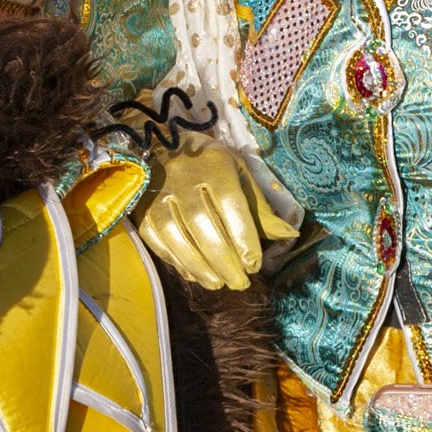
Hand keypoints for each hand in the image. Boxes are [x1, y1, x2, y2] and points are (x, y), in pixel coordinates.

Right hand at [137, 139, 295, 291]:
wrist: (163, 147)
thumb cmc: (211, 165)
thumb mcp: (240, 176)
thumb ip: (260, 208)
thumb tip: (288, 236)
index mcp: (214, 165)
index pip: (228, 202)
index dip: (242, 236)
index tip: (254, 264)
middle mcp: (183, 177)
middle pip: (201, 222)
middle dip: (223, 259)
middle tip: (240, 283)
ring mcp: (158, 194)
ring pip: (175, 233)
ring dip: (198, 264)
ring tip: (218, 283)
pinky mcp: (142, 209)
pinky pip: (156, 238)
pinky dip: (175, 260)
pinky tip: (193, 274)